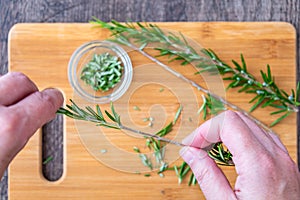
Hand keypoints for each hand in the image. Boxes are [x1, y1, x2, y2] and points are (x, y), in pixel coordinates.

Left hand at [0, 72, 62, 177]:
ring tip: (6, 111)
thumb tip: (31, 120)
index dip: (53, 100)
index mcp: (8, 126)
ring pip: (0, 82)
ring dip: (7, 94)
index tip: (56, 99)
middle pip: (20, 80)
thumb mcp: (3, 162)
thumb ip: (18, 135)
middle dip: (29, 91)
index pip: (44, 100)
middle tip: (30, 104)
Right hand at [180, 110, 299, 199]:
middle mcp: (276, 155)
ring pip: (251, 125)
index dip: (204, 130)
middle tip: (199, 147)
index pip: (227, 123)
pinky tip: (234, 155)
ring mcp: (285, 158)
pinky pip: (263, 137)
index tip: (192, 146)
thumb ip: (206, 174)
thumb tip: (189, 153)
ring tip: (213, 151)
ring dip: (228, 132)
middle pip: (238, 119)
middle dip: (214, 129)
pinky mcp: (288, 164)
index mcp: (259, 163)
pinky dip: (244, 139)